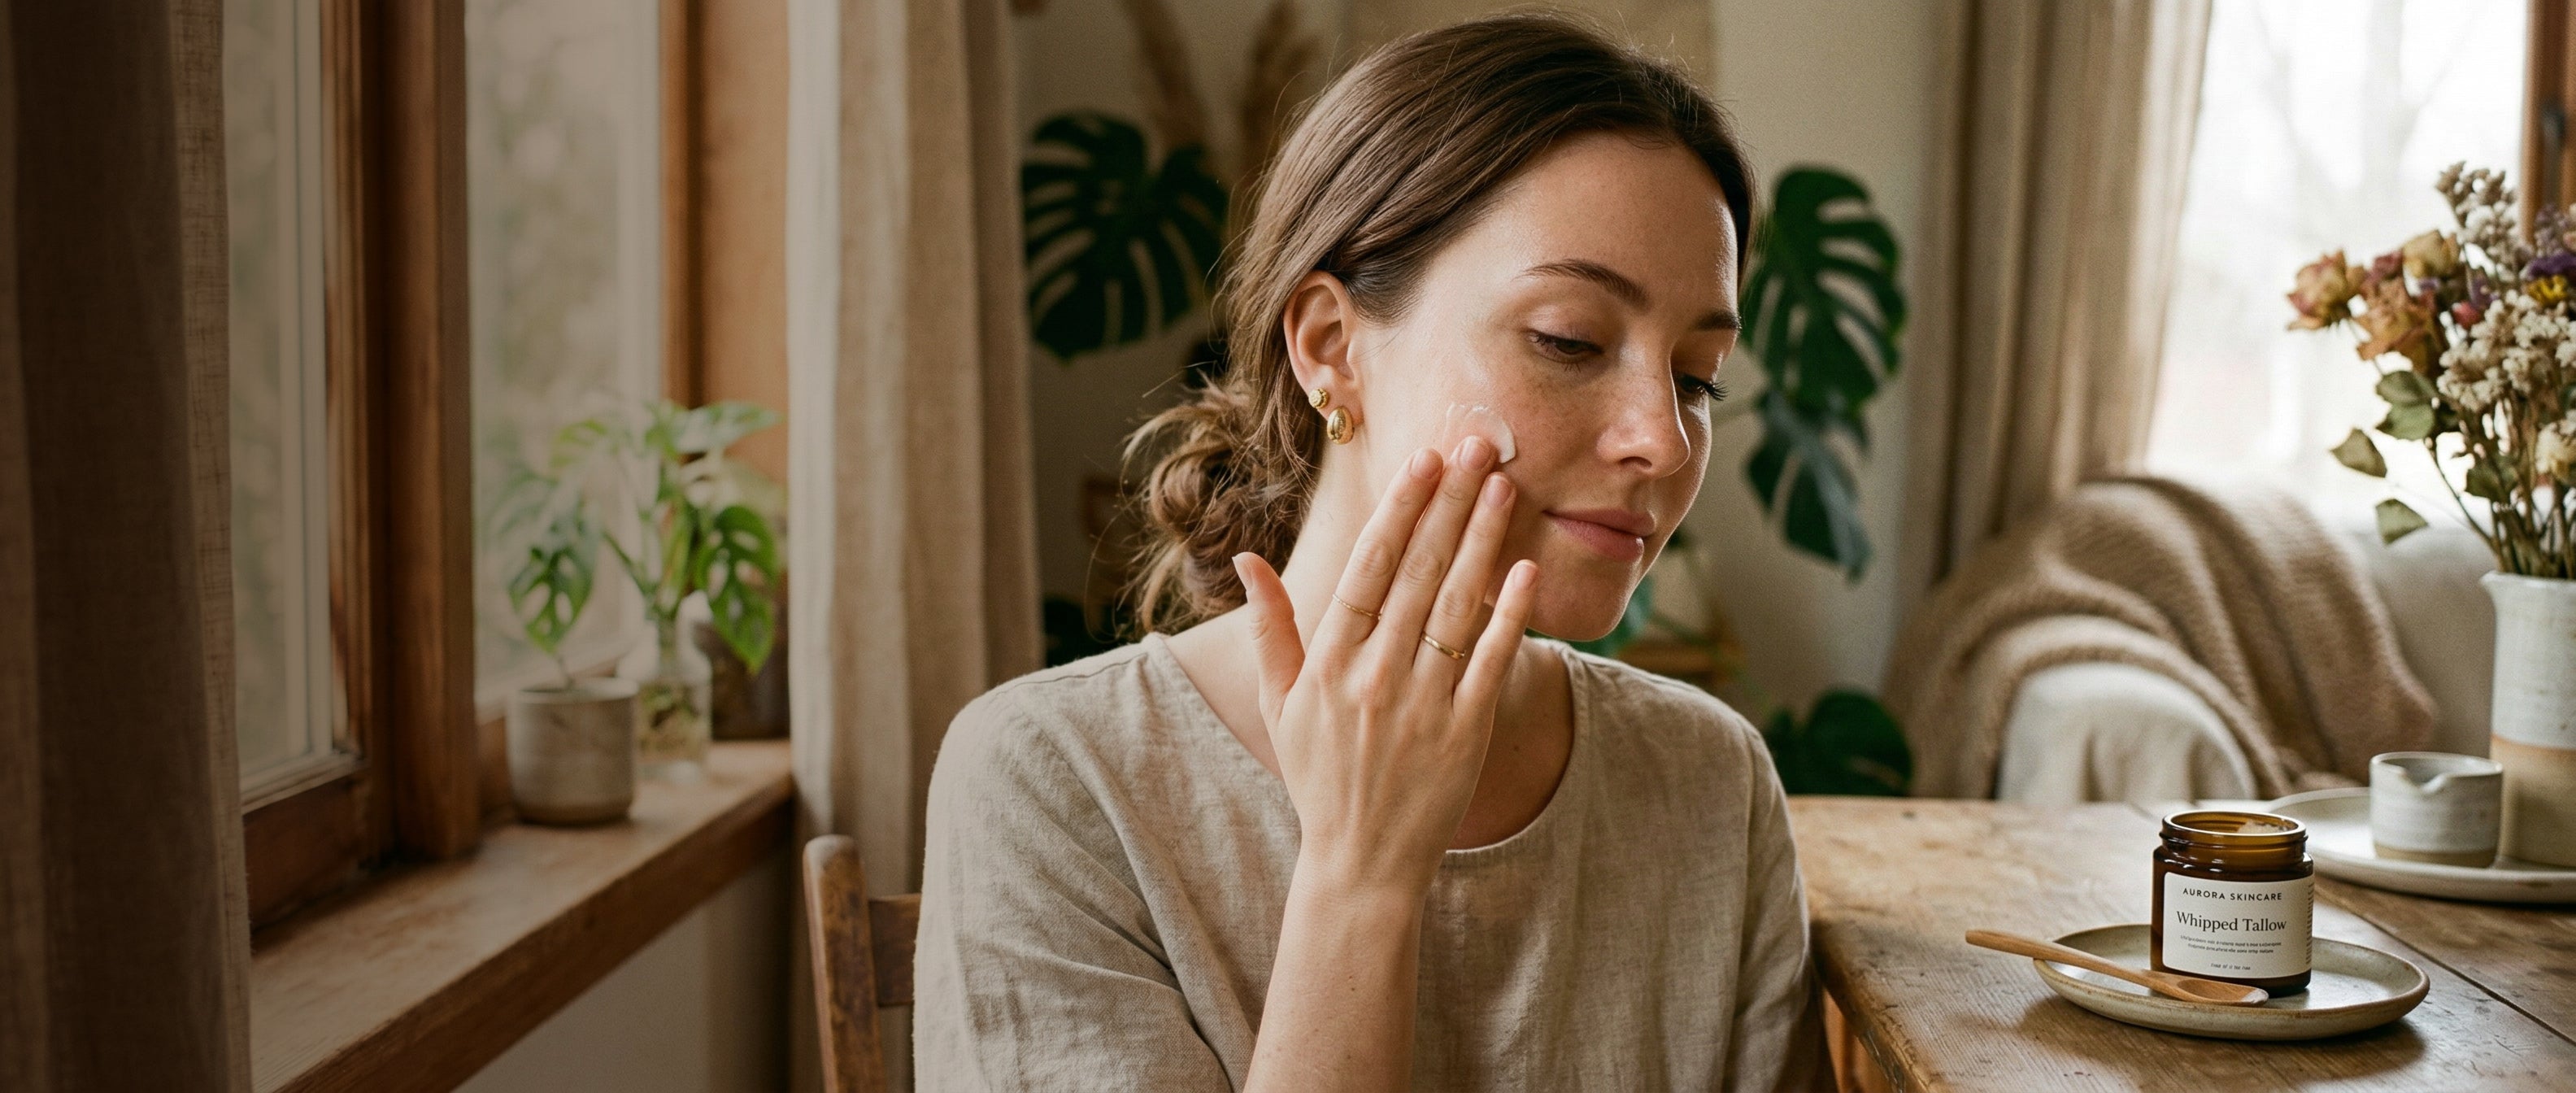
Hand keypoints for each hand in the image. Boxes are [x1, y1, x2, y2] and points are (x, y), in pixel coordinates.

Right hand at [1231, 435, 1539, 896]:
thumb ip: (1270, 629)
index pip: (1368, 570)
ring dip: (1482, 540)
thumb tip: (1248, 561)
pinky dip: (1508, 613)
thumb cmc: (1318, 777)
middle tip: (1479, 446)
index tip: (1423, 463)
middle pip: (1417, 573)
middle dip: (1450, 504)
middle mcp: (1374, 677)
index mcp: (1328, 664)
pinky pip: (1491, 661)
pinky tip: (1524, 568)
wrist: (1361, 864)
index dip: (1398, 512)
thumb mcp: (1279, 704)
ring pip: (1456, 605)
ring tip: (1504, 486)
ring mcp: (1422, 704)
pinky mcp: (1465, 732)